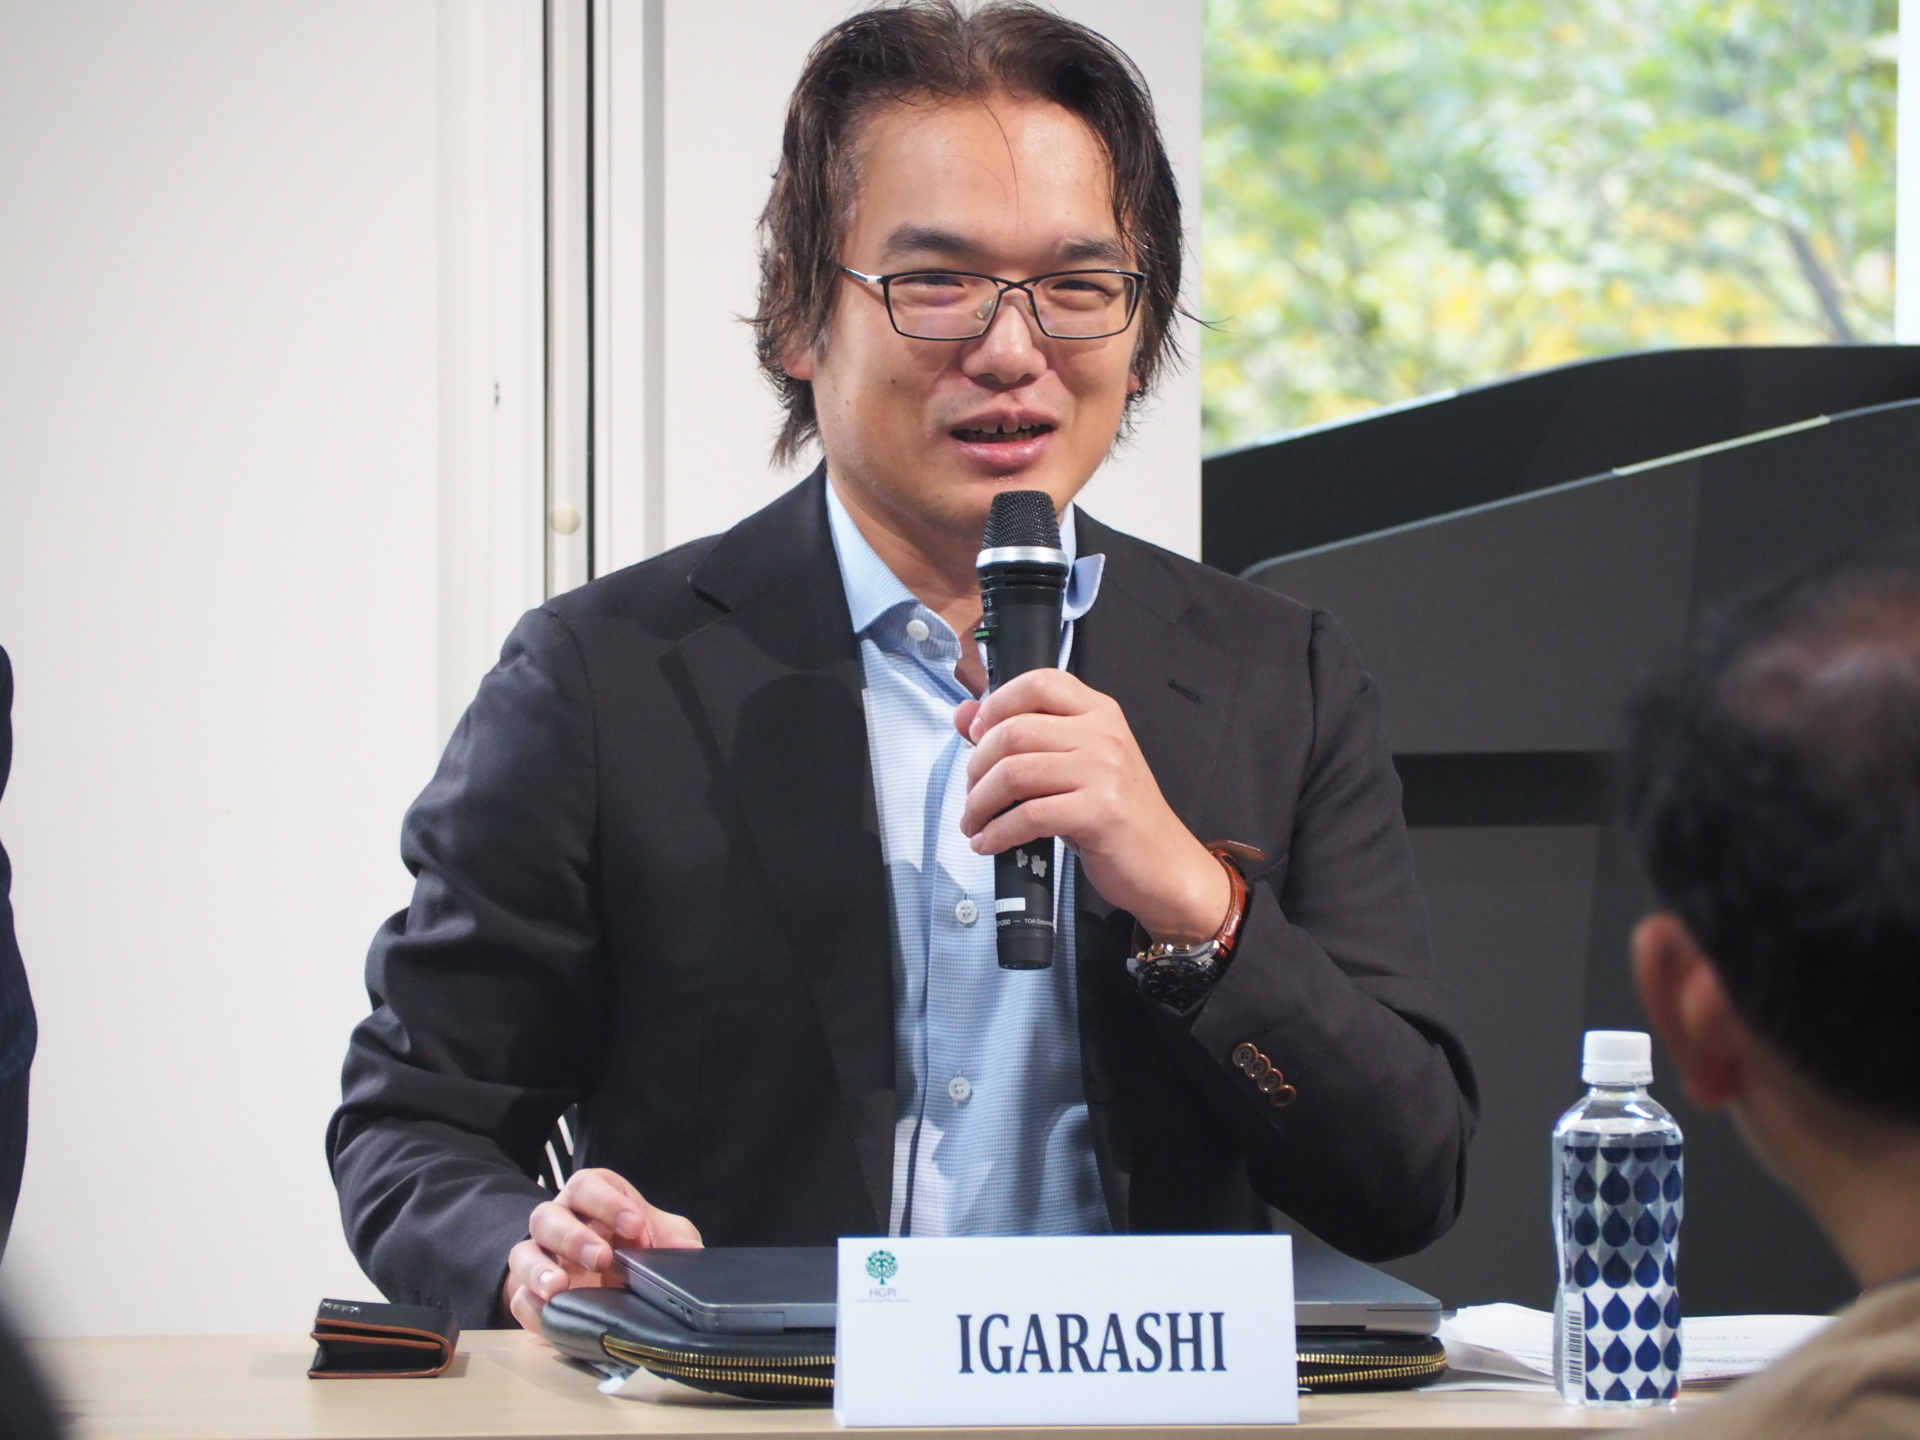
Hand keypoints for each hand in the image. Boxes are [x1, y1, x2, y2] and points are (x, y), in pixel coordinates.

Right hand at [501, 1168, 701, 1331]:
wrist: (604, 1280)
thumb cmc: (631, 1245)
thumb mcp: (658, 1235)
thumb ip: (675, 1237)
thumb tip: (692, 1253)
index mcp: (590, 1198)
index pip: (588, 1186)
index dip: (608, 1202)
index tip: (635, 1225)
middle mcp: (558, 1222)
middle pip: (549, 1217)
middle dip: (574, 1237)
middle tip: (602, 1258)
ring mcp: (538, 1258)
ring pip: (522, 1254)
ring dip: (540, 1270)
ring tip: (560, 1287)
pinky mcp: (527, 1294)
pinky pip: (517, 1297)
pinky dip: (531, 1306)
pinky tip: (550, 1313)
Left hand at [955, 669, 1230, 945]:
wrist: (1164, 864)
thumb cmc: (1115, 816)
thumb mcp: (1073, 765)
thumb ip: (1024, 736)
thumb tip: (964, 714)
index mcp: (1099, 712)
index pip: (1038, 683)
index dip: (996, 705)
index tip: (976, 735)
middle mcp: (1103, 734)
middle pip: (1014, 732)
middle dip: (976, 767)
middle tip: (971, 793)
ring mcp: (1104, 772)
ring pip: (1014, 774)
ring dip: (980, 803)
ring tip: (974, 822)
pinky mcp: (1100, 812)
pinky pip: (1029, 816)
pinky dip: (997, 833)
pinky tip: (989, 842)